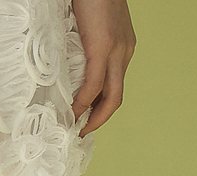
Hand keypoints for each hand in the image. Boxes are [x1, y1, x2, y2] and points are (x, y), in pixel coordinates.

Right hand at [69, 0, 135, 135]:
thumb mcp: (93, 24)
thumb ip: (88, 42)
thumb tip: (71, 60)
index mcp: (124, 47)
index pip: (115, 84)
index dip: (101, 105)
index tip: (86, 116)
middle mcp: (125, 52)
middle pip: (117, 97)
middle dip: (100, 119)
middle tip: (82, 131)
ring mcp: (117, 51)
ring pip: (110, 96)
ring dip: (93, 117)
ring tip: (76, 127)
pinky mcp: (102, 48)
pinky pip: (94, 85)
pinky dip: (83, 102)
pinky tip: (72, 111)